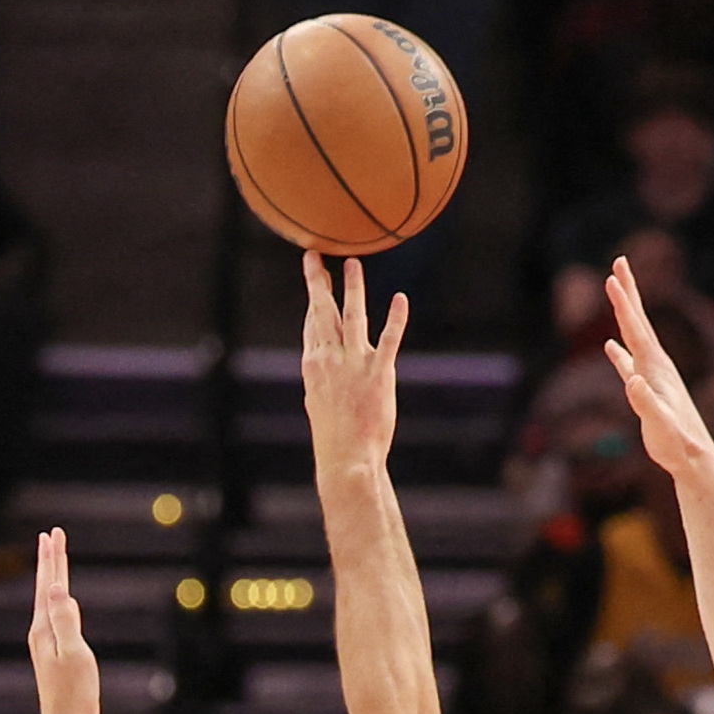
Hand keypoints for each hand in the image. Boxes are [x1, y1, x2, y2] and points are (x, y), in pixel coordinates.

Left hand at [28, 529, 100, 713]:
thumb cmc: (74, 693)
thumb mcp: (74, 654)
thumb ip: (65, 620)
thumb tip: (55, 588)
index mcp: (44, 628)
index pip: (49, 584)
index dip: (54, 558)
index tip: (54, 533)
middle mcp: (41, 631)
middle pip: (45, 588)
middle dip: (50, 560)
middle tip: (51, 535)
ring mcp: (47, 642)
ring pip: (49, 600)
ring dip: (53, 577)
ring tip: (54, 560)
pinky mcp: (56, 652)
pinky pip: (57, 615)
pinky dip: (60, 599)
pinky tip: (61, 600)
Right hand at [300, 255, 406, 479]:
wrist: (346, 456)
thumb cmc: (335, 434)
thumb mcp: (319, 399)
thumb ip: (323, 375)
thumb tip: (322, 362)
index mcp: (313, 364)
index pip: (312, 323)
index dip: (314, 298)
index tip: (315, 276)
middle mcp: (330, 358)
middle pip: (322, 312)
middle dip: (318, 282)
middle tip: (316, 257)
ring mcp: (354, 364)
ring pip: (352, 316)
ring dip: (352, 287)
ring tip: (353, 263)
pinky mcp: (379, 374)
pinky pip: (388, 340)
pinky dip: (395, 318)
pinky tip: (400, 299)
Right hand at [604, 256, 713, 480]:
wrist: (695, 460)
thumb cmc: (678, 445)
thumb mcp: (660, 424)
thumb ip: (645, 402)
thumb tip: (632, 379)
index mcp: (656, 368)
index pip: (636, 328)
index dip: (623, 303)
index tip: (611, 276)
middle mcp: (657, 366)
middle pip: (638, 322)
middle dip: (628, 292)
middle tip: (619, 261)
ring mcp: (653, 378)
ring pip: (634, 338)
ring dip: (624, 314)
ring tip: (616, 292)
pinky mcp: (648, 393)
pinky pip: (629, 365)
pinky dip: (619, 354)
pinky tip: (610, 347)